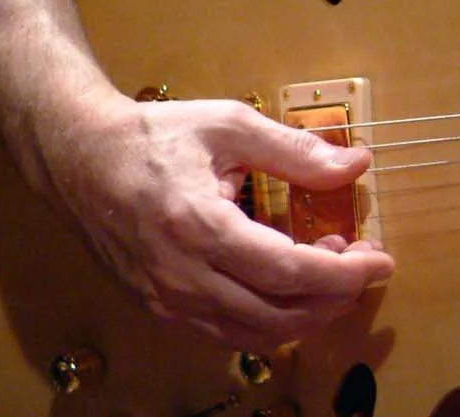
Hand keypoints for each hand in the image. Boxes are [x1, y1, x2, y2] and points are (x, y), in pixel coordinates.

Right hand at [35, 91, 395, 349]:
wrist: (77, 159)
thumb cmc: (153, 137)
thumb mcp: (230, 125)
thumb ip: (295, 150)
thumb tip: (356, 163)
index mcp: (200, 227)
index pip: (289, 272)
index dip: (344, 274)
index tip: (381, 259)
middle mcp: (181, 276)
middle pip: (278, 315)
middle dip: (334, 298)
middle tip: (363, 265)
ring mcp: (166, 300)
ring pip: (253, 333)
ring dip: (304, 314)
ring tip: (331, 272)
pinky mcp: (158, 308)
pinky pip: (225, 332)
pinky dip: (268, 319)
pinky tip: (288, 286)